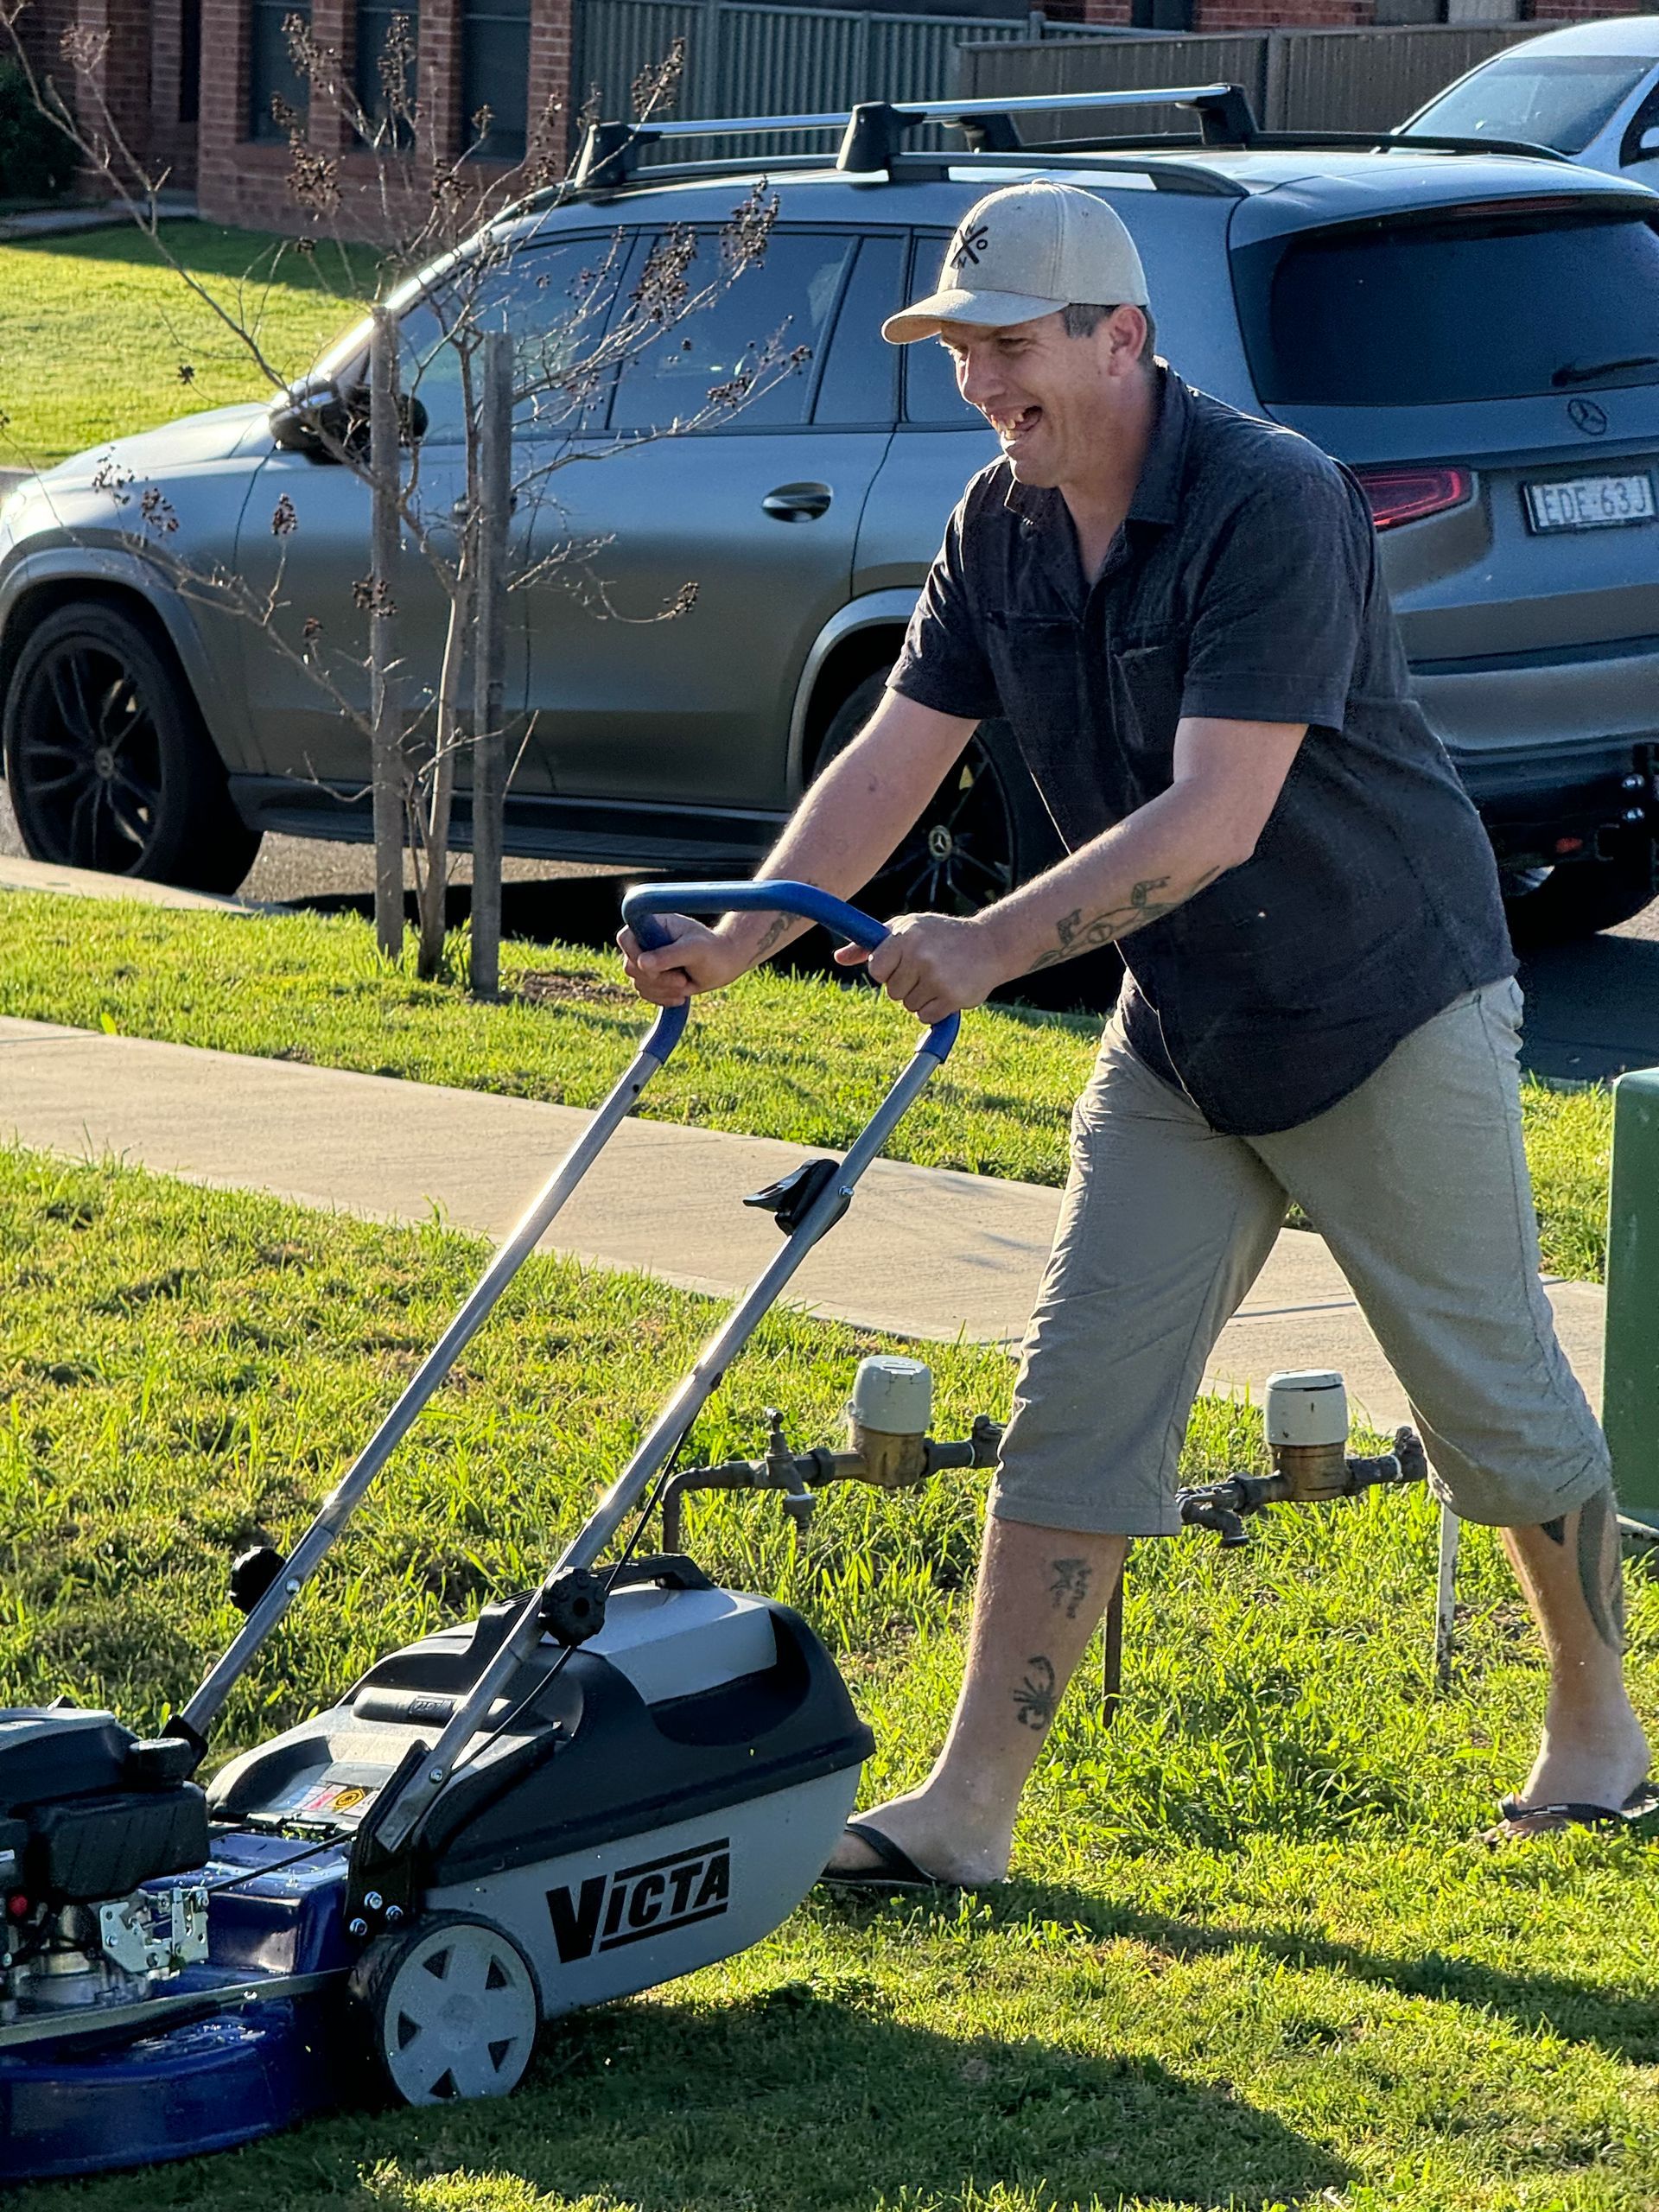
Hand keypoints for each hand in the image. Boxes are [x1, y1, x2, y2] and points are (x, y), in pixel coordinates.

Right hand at [617, 914, 751, 1005]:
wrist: (723, 964)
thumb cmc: (712, 951)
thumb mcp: (694, 950)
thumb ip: (669, 955)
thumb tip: (642, 963)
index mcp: (652, 925)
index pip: (625, 938)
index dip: (633, 954)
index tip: (654, 967)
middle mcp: (645, 942)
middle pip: (630, 967)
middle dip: (657, 979)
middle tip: (682, 980)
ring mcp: (647, 961)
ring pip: (638, 983)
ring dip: (663, 990)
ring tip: (686, 985)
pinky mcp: (651, 978)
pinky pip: (645, 994)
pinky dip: (663, 998)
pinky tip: (681, 997)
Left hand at [834, 911, 1008, 1023]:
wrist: (989, 944)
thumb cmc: (941, 935)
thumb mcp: (906, 929)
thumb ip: (870, 945)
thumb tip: (838, 958)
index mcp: (906, 936)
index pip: (877, 970)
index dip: (888, 971)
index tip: (903, 963)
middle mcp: (920, 955)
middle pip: (892, 991)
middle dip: (906, 985)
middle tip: (928, 969)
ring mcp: (937, 978)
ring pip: (908, 1005)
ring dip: (921, 997)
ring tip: (941, 977)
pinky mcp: (952, 997)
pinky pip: (925, 1016)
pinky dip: (934, 1009)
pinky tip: (948, 990)